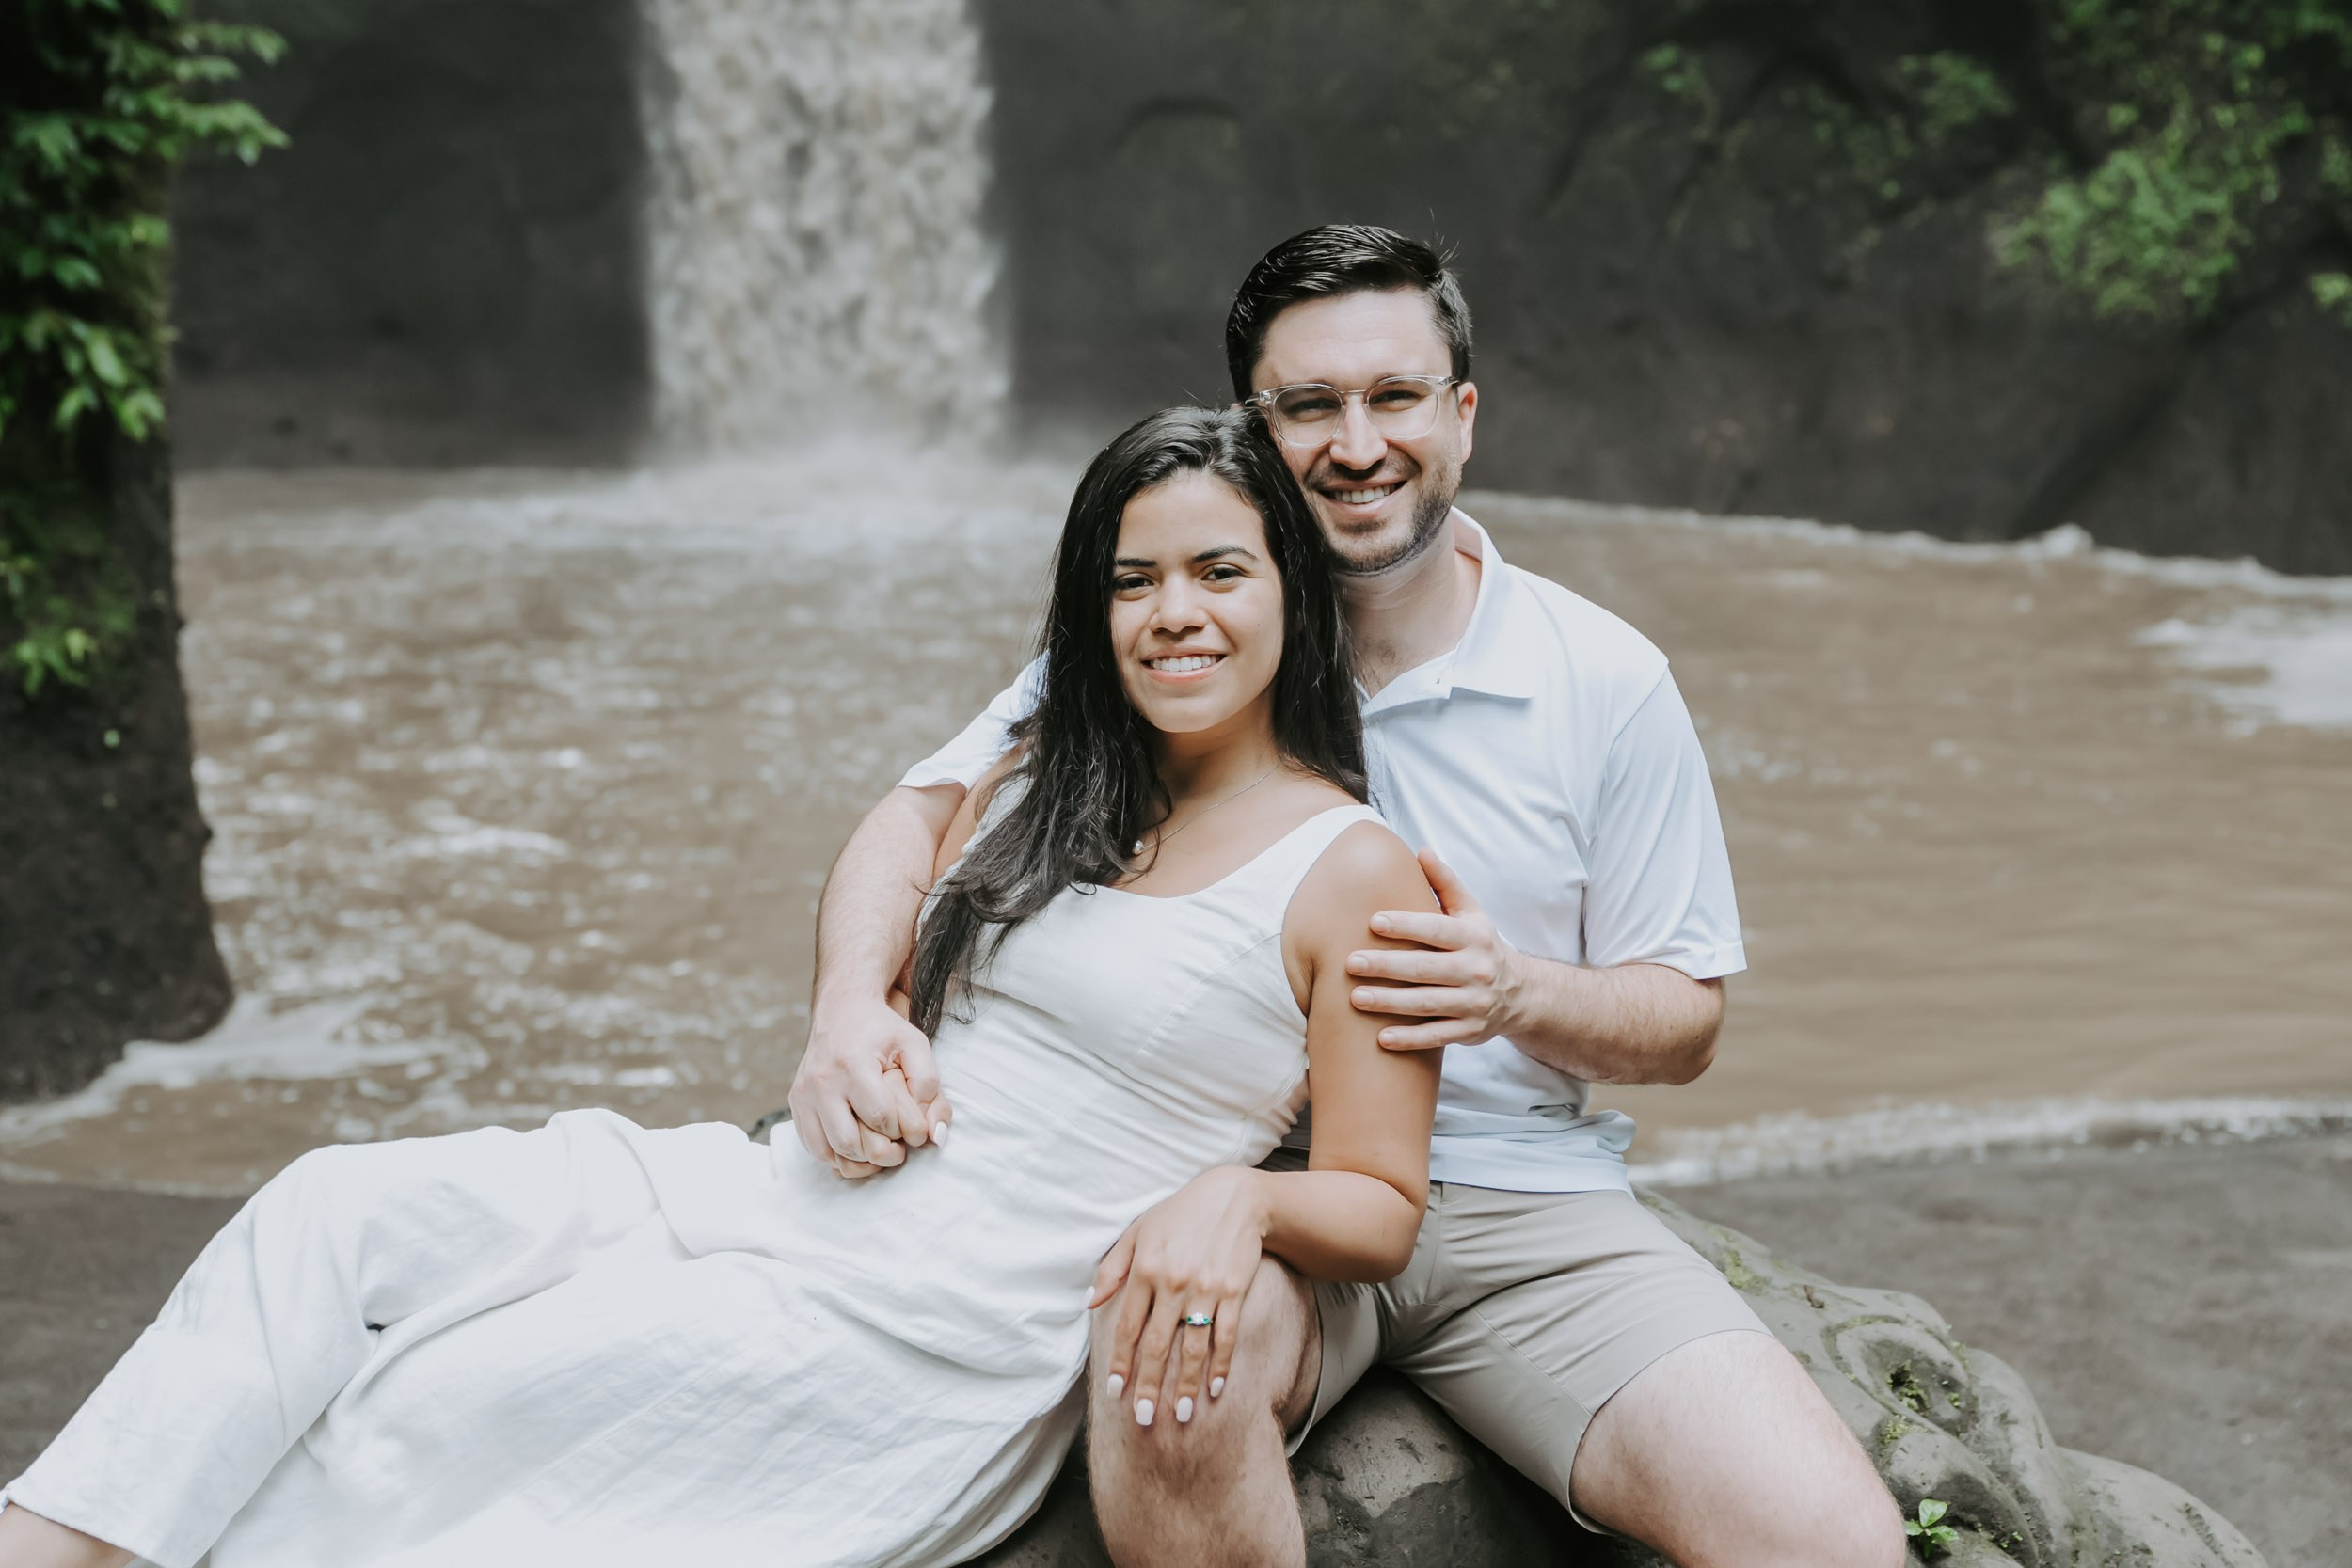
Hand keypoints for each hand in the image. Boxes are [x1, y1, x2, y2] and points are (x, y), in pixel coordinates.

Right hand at [787, 995, 951, 1177]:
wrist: (843, 1009)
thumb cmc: (882, 1030)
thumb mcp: (915, 1045)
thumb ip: (930, 1086)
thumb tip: (935, 1134)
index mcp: (852, 1065)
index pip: (879, 1118)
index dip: (900, 1130)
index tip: (909, 1127)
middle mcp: (821, 1082)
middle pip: (849, 1142)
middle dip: (879, 1153)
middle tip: (896, 1148)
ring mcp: (804, 1094)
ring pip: (827, 1152)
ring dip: (856, 1161)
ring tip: (877, 1151)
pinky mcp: (796, 1103)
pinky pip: (813, 1147)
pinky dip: (835, 1156)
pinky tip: (856, 1148)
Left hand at [1088, 1166, 1266, 1429]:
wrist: (1234, 1197)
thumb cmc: (1181, 1214)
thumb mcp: (1139, 1231)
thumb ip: (1113, 1268)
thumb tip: (1090, 1302)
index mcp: (1146, 1269)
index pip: (1128, 1326)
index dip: (1121, 1361)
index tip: (1116, 1392)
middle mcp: (1173, 1282)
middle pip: (1157, 1344)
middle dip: (1150, 1385)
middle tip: (1144, 1418)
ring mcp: (1205, 1288)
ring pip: (1193, 1346)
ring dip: (1187, 1384)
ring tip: (1182, 1415)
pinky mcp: (1234, 1290)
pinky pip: (1226, 1335)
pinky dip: (1221, 1364)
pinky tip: (1216, 1389)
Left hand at [1346, 850, 1520, 1049]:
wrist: (1521, 993)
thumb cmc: (1481, 945)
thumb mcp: (1471, 912)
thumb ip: (1445, 883)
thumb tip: (1421, 850)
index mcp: (1473, 937)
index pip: (1436, 929)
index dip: (1406, 925)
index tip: (1373, 921)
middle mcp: (1476, 970)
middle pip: (1426, 969)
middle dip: (1387, 966)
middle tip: (1351, 963)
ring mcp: (1474, 1003)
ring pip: (1427, 1004)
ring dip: (1390, 1002)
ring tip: (1356, 998)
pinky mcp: (1470, 1031)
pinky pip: (1436, 1036)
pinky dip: (1409, 1039)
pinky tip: (1380, 1038)